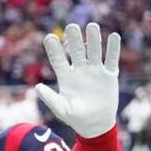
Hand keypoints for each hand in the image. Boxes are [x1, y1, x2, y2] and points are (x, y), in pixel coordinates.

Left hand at [34, 23, 120, 138]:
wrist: (94, 124)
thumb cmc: (74, 118)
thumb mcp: (61, 109)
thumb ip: (50, 98)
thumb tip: (37, 87)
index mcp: (65, 77)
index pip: (58, 59)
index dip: (54, 49)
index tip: (49, 37)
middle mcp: (80, 70)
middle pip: (77, 51)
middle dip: (74, 39)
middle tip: (71, 26)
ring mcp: (95, 71)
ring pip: (94, 51)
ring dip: (93, 39)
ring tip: (92, 26)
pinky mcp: (109, 75)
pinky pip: (111, 59)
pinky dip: (113, 49)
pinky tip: (113, 37)